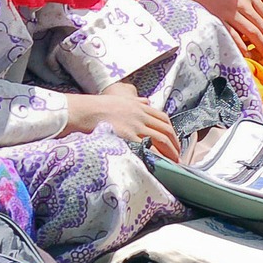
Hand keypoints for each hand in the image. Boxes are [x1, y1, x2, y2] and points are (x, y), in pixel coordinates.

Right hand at [62, 89, 180, 159]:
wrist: (85, 111)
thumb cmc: (98, 106)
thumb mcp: (120, 99)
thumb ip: (134, 101)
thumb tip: (146, 101)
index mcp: (139, 107)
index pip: (163, 118)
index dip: (172, 131)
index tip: (174, 141)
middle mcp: (140, 116)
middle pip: (166, 129)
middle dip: (175, 144)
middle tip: (178, 155)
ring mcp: (135, 126)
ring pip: (161, 139)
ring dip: (170, 151)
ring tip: (173, 162)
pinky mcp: (128, 137)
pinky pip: (148, 147)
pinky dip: (157, 155)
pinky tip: (160, 163)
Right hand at [192, 0, 262, 63]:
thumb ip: (251, 7)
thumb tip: (262, 28)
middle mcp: (242, 4)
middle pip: (261, 27)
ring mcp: (230, 13)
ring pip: (252, 33)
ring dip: (261, 47)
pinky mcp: (218, 20)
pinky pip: (233, 35)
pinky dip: (241, 46)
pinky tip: (246, 54)